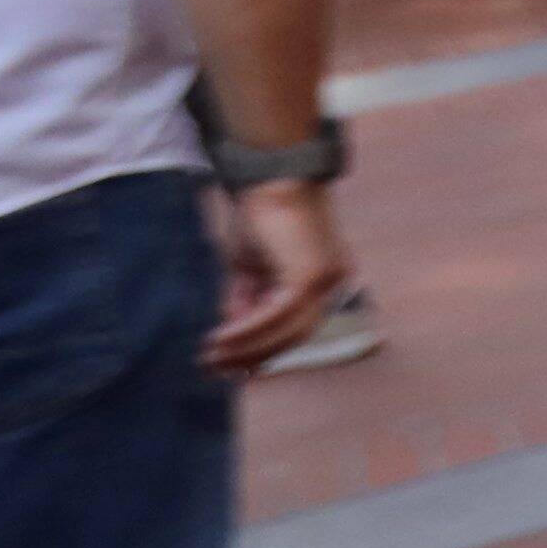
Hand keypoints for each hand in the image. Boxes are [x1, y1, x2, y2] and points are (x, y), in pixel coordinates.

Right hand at [205, 181, 349, 366]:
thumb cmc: (258, 217)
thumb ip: (245, 303)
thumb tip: (231, 339)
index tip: (228, 367)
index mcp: (324, 283)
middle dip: (254, 354)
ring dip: (249, 346)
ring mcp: (328, 280)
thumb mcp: (248, 270)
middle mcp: (333, 284)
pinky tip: (222, 337)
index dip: (263, 350)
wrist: (268, 178)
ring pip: (290, 329)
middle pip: (295, 335)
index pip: (296, 328)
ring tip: (212, 355)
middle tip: (215, 369)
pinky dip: (250, 329)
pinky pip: (281, 314)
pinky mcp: (313, 275)